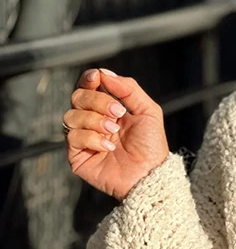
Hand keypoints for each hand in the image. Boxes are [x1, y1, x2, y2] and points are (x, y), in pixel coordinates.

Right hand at [64, 68, 169, 202]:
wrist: (151, 175)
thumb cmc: (151, 147)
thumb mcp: (148, 111)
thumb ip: (129, 89)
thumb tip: (104, 73)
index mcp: (108, 110)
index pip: (88, 87)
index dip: (88, 79)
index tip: (96, 78)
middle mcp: (93, 122)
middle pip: (77, 97)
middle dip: (97, 101)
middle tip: (117, 113)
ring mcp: (84, 138)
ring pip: (71, 115)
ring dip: (94, 120)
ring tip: (114, 132)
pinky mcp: (78, 155)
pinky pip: (73, 136)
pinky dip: (92, 138)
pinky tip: (108, 147)